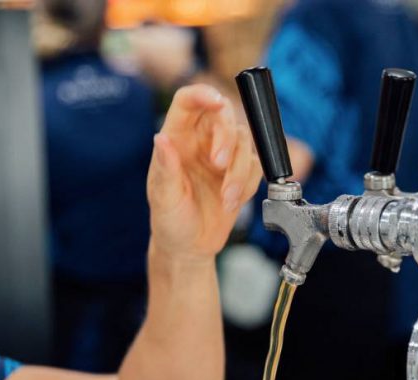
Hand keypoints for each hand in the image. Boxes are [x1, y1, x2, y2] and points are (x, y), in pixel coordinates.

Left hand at [147, 84, 261, 262]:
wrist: (190, 247)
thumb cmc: (170, 221)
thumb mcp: (163, 197)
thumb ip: (165, 168)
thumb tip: (161, 139)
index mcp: (177, 138)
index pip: (188, 101)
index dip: (202, 94)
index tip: (216, 102)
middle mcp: (201, 141)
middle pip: (224, 115)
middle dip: (227, 138)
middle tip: (219, 164)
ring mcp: (223, 156)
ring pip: (244, 141)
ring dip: (239, 172)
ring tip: (227, 199)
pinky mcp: (241, 173)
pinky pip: (256, 166)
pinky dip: (248, 185)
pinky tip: (232, 202)